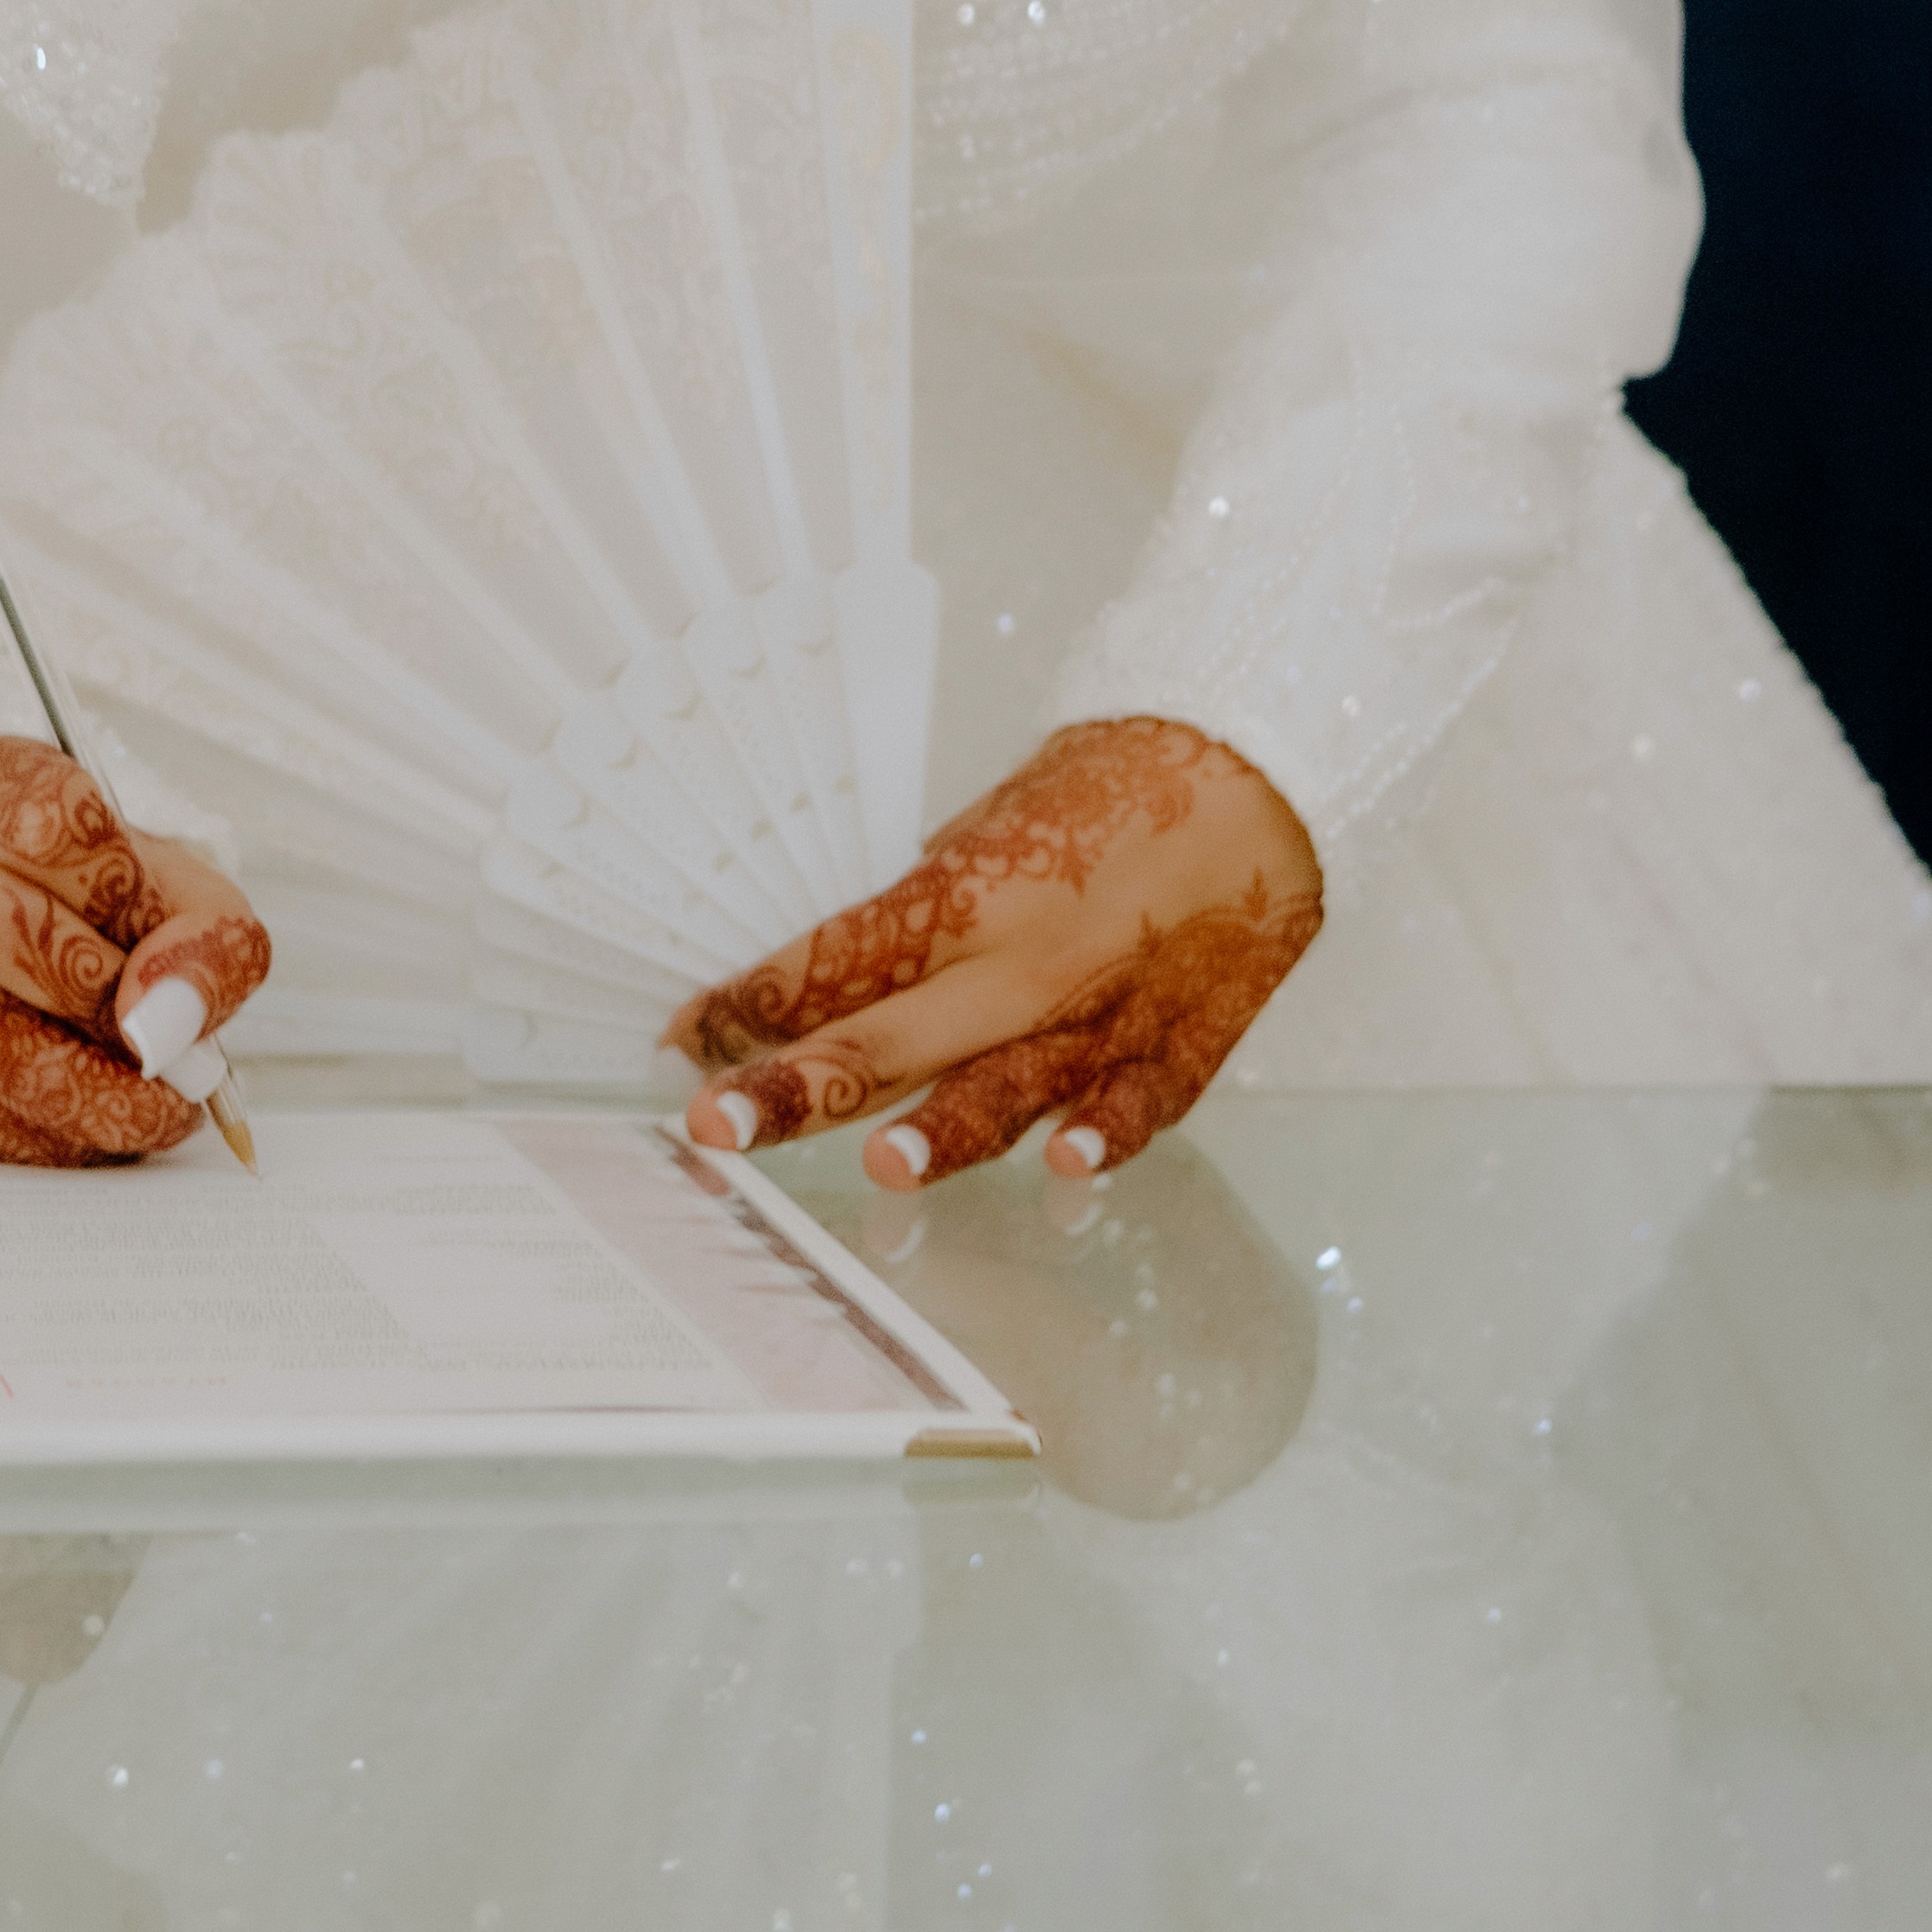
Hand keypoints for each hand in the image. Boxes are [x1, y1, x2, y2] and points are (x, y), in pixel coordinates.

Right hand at [0, 737, 268, 1165]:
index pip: (45, 817)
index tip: (157, 925)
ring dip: (103, 1087)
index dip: (120, 882)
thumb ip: (211, 940)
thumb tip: (152, 1020)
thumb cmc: (133, 914)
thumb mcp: (199, 899)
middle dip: (100, 992)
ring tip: (165, 1096)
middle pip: (1, 926)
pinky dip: (71, 1132)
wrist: (87, 966)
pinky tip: (111, 1112)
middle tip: (164, 1034)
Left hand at [661, 718, 1321, 1191]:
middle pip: (900, 1030)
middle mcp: (1027, 955)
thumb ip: (932, 911)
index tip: (679, 1038)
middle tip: (714, 1124)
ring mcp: (1108, 1005)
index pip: (842, 953)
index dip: (755, 999)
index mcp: (970, 890)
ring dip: (948, 1125)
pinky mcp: (1183, 1039)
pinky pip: (1143, 1099)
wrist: (1252, 768)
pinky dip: (1108, 1131)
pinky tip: (1066, 1163)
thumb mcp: (997, 830)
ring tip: (881, 1163)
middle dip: (802, 1081)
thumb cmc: (1111, 791)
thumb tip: (856, 972)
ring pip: (1015, 1079)